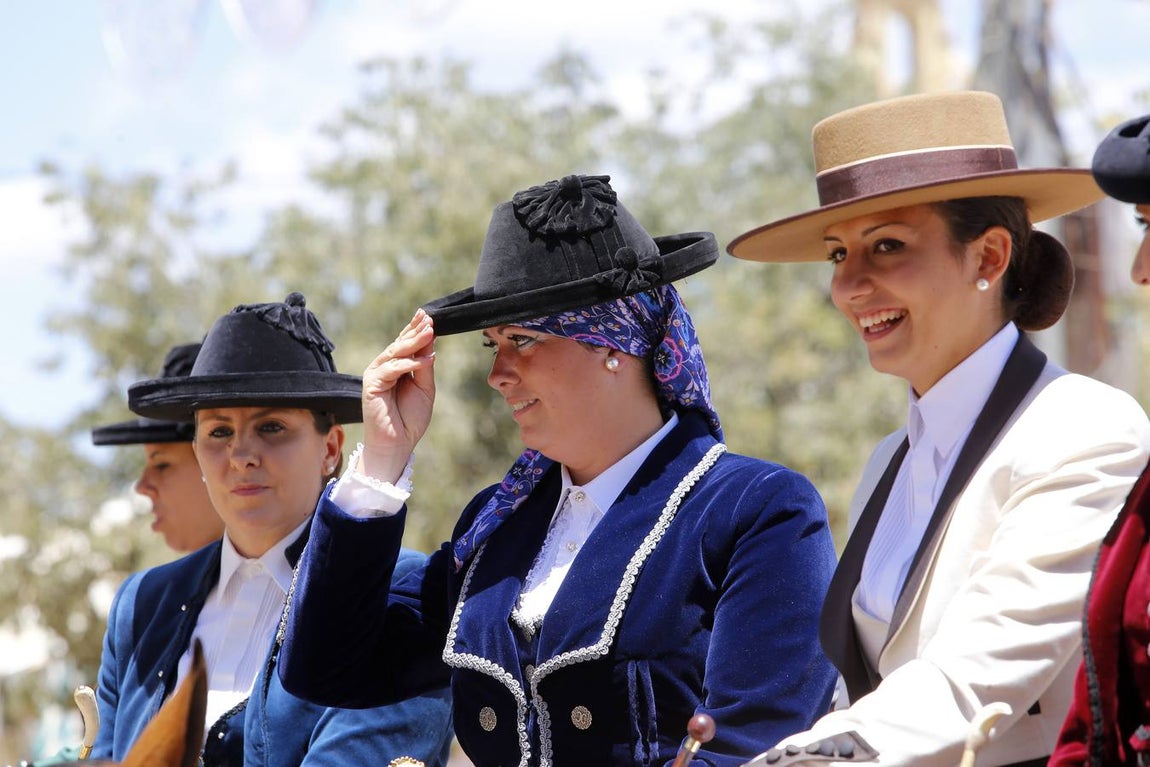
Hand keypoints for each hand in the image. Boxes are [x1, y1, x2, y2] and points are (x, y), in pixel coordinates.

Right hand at [360, 309, 436, 482]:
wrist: (398, 443)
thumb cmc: (410, 418)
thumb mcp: (424, 388)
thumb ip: (424, 366)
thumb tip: (429, 341)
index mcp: (395, 367)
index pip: (405, 344)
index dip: (416, 329)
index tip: (428, 315)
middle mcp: (383, 367)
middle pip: (400, 344)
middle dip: (415, 330)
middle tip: (429, 318)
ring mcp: (376, 374)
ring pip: (395, 352)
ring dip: (413, 342)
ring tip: (430, 332)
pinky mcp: (371, 384)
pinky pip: (392, 369)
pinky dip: (409, 364)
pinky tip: (425, 360)